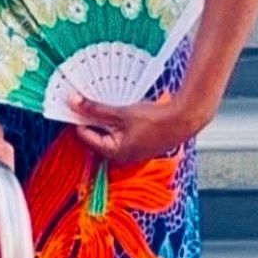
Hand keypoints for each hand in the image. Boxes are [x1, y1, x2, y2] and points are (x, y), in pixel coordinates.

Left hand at [70, 93, 204, 165]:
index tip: (74, 105)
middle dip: (92, 119)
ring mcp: (131, 151)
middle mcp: (121, 156)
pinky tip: (120, 109)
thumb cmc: (155, 120)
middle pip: (97, 135)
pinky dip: (117, 122)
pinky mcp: (140, 144)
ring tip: (104, 103)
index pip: (85, 136)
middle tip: (86, 101)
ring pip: (109, 133)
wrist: (184, 120)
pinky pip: (122, 133)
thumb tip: (74, 102)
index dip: (79, 119)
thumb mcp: (120, 113)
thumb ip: (95, 109)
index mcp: (113, 152)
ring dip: (105, 119)